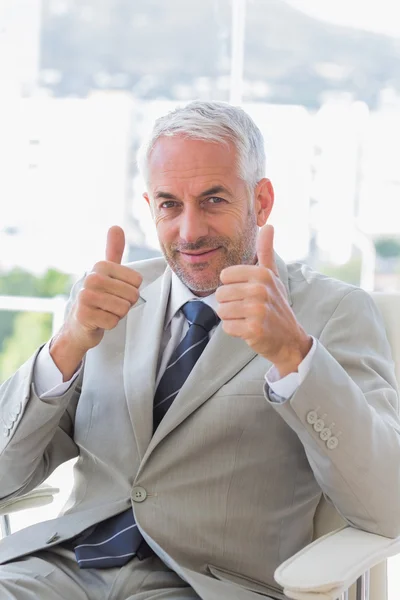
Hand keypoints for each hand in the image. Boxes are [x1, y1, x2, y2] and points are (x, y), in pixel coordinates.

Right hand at [66, 226, 141, 351]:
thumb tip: (116, 226)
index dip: (130, 291)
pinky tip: (98, 320)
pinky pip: (113, 321)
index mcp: (100, 266)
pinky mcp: (85, 315)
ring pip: (123, 308)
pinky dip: (109, 324)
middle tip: (110, 304)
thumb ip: (113, 251)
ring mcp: (86, 297)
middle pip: (132, 295)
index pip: (137, 281)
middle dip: (125, 304)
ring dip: (117, 314)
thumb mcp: (107, 272)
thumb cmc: (98, 297)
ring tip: (104, 311)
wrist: (79, 324)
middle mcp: (91, 278)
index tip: (115, 292)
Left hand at [216, 224, 311, 376]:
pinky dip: (235, 331)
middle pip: (220, 294)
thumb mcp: (272, 276)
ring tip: (248, 318)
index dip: (231, 287)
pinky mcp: (254, 329)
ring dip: (231, 318)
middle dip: (230, 304)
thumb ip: (266, 251)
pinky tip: (249, 330)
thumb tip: (268, 225)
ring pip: (221, 311)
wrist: (289, 339)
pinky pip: (227, 327)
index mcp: (262, 274)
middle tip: (248, 309)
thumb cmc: (276, 305)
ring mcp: (258, 310)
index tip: (247, 293)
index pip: (224, 277)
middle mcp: (261, 290)